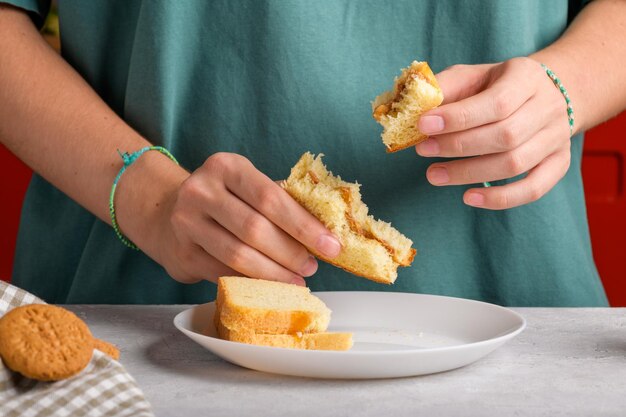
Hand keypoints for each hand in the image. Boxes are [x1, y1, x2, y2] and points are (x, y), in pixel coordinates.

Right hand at [154, 152, 340, 284]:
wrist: (167, 212)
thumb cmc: (223, 199)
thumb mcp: (245, 185)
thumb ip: (278, 200)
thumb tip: (325, 232)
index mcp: (226, 167)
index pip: (270, 197)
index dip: (303, 225)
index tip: (330, 244)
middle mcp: (201, 191)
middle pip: (255, 229)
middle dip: (291, 252)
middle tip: (313, 267)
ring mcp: (186, 223)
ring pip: (238, 256)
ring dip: (274, 273)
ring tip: (297, 279)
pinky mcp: (182, 254)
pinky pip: (223, 273)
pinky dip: (252, 281)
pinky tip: (270, 284)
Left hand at [415, 57, 571, 209]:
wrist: (548, 92)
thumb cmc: (497, 85)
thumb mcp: (472, 75)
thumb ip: (444, 87)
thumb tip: (413, 107)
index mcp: (526, 78)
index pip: (496, 102)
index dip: (458, 117)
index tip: (423, 124)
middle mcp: (548, 107)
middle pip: (505, 136)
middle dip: (458, 146)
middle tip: (423, 150)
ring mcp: (557, 138)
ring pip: (515, 164)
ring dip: (469, 173)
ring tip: (434, 174)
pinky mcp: (559, 163)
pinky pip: (534, 189)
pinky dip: (501, 199)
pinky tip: (469, 198)